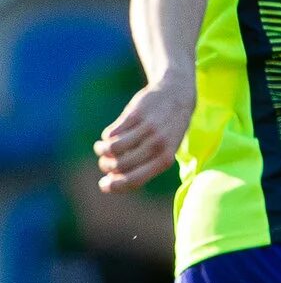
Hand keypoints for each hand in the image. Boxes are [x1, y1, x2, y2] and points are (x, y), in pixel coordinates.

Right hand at [95, 78, 193, 192]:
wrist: (176, 96)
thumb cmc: (167, 131)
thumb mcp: (163, 151)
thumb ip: (143, 166)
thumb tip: (111, 181)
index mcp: (165, 160)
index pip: (135, 180)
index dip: (115, 185)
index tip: (103, 185)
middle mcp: (158, 145)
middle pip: (120, 165)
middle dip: (106, 166)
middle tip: (104, 162)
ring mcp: (147, 129)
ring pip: (113, 148)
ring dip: (102, 151)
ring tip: (102, 149)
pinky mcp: (136, 115)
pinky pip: (112, 133)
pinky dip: (106, 137)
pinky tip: (109, 137)